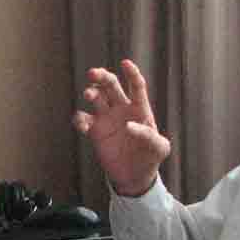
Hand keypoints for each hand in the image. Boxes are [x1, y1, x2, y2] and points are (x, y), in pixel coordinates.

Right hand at [71, 59, 171, 197]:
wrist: (134, 176)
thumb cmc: (151, 158)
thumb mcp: (159, 149)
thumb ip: (150, 136)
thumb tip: (130, 125)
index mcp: (140, 108)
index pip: (136, 85)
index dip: (131, 73)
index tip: (125, 63)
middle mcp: (121, 109)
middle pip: (110, 85)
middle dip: (102, 77)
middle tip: (93, 73)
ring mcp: (107, 119)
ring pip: (95, 98)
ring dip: (91, 92)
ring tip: (89, 95)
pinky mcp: (95, 132)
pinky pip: (83, 120)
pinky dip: (80, 119)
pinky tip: (83, 124)